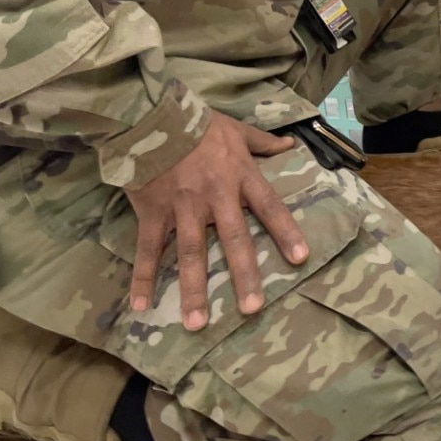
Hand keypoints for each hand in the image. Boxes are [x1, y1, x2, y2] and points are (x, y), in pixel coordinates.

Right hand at [123, 111, 308, 329]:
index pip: (270, 207)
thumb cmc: (198, 123)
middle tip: (252, 309)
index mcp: (241, 177)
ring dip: (193, 290)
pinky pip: (148, 249)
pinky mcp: (152, 212)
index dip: (286, 232)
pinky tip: (140, 306)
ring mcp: (183, 207)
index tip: (300, 258)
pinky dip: (143, 278)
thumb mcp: (237, 129)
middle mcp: (215, 197)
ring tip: (196, 324)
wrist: (151, 115)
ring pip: (191, 253)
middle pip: (234, 240)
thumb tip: (291, 144)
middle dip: (244, 275)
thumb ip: (264, 142)